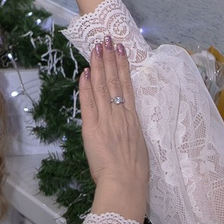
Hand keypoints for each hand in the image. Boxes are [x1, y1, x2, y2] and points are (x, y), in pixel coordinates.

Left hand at [79, 41, 147, 221]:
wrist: (126, 184)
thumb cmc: (133, 172)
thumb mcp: (137, 146)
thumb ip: (129, 131)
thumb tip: (122, 123)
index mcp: (134, 120)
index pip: (128, 87)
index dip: (124, 67)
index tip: (121, 51)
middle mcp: (121, 115)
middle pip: (116, 81)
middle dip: (111, 59)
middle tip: (107, 39)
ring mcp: (108, 120)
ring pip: (104, 87)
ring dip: (100, 66)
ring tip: (98, 47)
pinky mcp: (94, 127)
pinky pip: (90, 103)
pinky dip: (87, 86)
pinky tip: (86, 72)